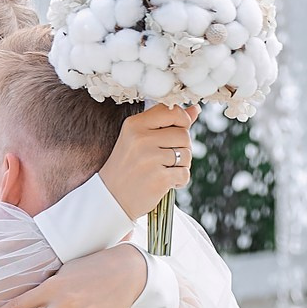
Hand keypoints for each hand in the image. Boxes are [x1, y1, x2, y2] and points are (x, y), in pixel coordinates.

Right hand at [98, 104, 200, 219]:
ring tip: (164, 170)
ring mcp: (150, 159)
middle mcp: (141, 139)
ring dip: (182, 165)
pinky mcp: (159, 178)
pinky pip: (185, 173)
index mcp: (134, 125)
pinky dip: (180, 180)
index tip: (176, 132)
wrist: (112, 198)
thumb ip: (166, 123)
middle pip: (184, 134)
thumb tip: (194, 110)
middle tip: (167, 158)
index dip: (182, 120)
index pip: (171, 111)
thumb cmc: (128, 166)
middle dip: (182, 147)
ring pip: (187, 154)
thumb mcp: (139, 139)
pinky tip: (165, 182)